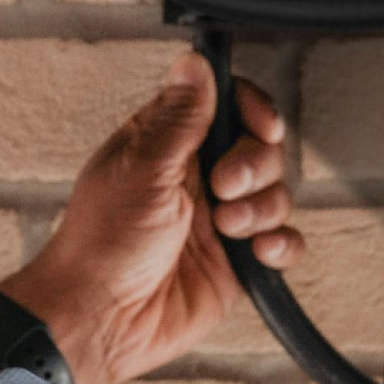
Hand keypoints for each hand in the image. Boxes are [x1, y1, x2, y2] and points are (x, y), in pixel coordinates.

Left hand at [0, 54, 298, 383]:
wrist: (102, 319)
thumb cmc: (100, 245)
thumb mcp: (141, 170)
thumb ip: (178, 119)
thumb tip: (195, 64)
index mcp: (166, 145)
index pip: (225, 105)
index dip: (251, 109)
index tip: (260, 124)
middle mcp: (196, 177)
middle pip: (260, 148)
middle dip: (254, 164)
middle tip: (221, 188)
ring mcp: (220, 219)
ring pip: (276, 193)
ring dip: (260, 208)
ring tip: (224, 229)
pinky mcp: (236, 261)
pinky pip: (283, 241)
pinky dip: (280, 243)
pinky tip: (259, 251)